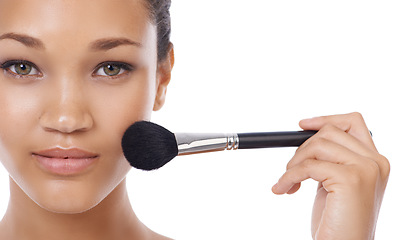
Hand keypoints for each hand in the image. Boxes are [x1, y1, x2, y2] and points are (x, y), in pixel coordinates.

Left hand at [272, 113, 389, 239]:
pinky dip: (289, 176)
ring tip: (287, 182)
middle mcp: (375, 161)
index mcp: (375, 160)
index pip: (353, 122)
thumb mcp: (335, 181)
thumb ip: (331, 157)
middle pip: (329, 132)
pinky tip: (284, 189)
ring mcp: (365, 169)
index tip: (302, 125)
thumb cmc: (337, 219)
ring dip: (293, 164)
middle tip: (291, 170)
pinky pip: (307, 166)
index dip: (326, 119)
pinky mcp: (350, 178)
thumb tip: (308, 129)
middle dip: (302, 149)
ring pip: (317, 145)